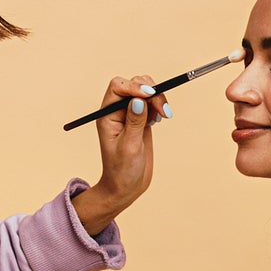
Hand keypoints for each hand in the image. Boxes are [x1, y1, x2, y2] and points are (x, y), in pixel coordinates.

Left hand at [71, 75, 168, 235]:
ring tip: (164, 116)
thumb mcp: (129, 147)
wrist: (126, 186)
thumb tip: (139, 101)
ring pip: (144, 90)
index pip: (118, 87)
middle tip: (162, 111)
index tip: (149, 95)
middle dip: (150, 92)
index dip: (134, 87)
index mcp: (107, 115)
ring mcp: (130, 114)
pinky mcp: (141, 119)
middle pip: (133, 84)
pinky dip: (159, 105)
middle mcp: (116, 111)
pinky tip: (161, 119)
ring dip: (158, 98)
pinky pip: (152, 101)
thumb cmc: (122, 171)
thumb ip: (134, 122)